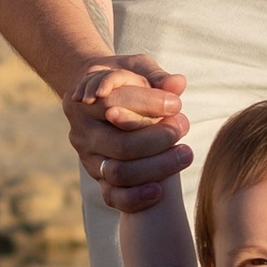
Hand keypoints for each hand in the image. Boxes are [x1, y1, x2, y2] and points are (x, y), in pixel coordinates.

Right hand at [64, 51, 192, 211]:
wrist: (99, 97)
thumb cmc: (125, 80)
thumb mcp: (136, 68)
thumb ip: (156, 76)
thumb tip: (178, 84)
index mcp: (85, 99)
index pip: (113, 102)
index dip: (148, 104)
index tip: (177, 104)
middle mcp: (82, 132)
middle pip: (120, 144)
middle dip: (158, 139)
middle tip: (183, 126)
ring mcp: (88, 158)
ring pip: (118, 172)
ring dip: (156, 167)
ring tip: (184, 154)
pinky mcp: (98, 179)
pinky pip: (112, 196)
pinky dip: (135, 198)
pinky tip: (160, 191)